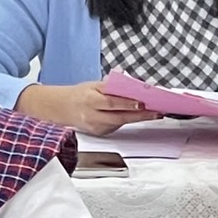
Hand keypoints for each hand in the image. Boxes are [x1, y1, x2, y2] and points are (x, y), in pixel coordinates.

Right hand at [18, 81, 161, 135]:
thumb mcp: (93, 85)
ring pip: (120, 123)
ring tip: (152, 113)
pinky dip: (126, 120)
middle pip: (120, 117)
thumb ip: (111, 86)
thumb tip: (130, 84)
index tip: (142, 102)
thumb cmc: (79, 94)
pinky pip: (116, 127)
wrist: (61, 109)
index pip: (112, 103)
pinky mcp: (99, 133)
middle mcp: (92, 115)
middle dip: (140, 115)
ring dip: (137, 118)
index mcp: (90, 100)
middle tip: (156, 112)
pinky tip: (136, 116)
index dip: (128, 104)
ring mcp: (96, 127)